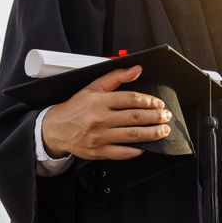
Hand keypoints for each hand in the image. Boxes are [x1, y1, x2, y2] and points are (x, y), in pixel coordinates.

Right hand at [42, 65, 171, 159]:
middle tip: (165, 116)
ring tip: (163, 130)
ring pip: (133, 135)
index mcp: (98, 101)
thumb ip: (115, 77)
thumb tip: (136, 69)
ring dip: (152, 133)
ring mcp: (99, 136)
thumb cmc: (75, 108)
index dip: (149, 101)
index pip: (130, 99)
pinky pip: (123, 152)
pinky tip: (145, 146)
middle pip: (135, 117)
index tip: (158, 104)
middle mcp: (99, 119)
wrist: (56, 129)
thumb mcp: (92, 87)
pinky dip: (137, 150)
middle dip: (155, 117)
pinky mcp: (98, 151)